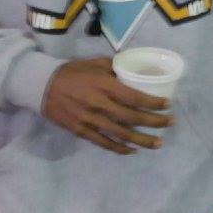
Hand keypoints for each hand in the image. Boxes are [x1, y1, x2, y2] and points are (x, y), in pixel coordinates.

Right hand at [42, 58, 172, 153]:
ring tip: (158, 143)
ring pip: (120, 134)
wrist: (43, 86)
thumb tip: (135, 68)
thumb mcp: (96, 62)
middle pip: (132, 117)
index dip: (153, 103)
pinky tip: (132, 150)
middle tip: (170, 123)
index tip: (168, 105)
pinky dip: (119, 148)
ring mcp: (90, 120)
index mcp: (104, 85)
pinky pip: (103, 143)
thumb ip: (116, 67)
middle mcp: (99, 104)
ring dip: (141, 140)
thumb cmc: (73, 72)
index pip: (134, 97)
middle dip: (154, 122)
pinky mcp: (81, 131)